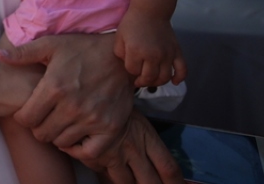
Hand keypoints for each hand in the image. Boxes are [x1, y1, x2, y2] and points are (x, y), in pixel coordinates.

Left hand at [0, 33, 132, 154]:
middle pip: (42, 134)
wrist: (121, 58)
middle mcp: (72, 106)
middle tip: (44, 117)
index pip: (26, 119)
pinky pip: (89, 152)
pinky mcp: (110, 128)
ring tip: (59, 122)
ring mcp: (92, 119)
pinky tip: (76, 136)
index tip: (28, 111)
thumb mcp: (51, 45)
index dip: (23, 117)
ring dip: (57, 135)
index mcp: (55, 87)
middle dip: (38, 126)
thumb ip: (23, 53)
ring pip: (62, 143)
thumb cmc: (83, 49)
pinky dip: (79, 149)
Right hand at [62, 110, 182, 183]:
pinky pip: (102, 173)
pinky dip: (104, 173)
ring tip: (130, 180)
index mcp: (147, 137)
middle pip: (150, 182)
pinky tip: (104, 168)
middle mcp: (133, 148)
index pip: (169, 167)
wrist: (87, 88)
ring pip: (125, 182)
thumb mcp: (135, 116)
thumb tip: (155, 160)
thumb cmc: (113, 98)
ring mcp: (113, 154)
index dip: (176, 182)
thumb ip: (144, 138)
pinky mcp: (93, 157)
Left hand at [115, 12, 186, 86]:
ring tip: (152, 80)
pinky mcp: (176, 52)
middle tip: (139, 80)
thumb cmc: (132, 24)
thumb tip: (129, 67)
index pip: (133, 71)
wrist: (150, 11)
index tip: (130, 64)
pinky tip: (174, 82)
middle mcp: (153, 55)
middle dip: (142, 81)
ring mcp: (167, 54)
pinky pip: (182, 69)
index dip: (130, 70)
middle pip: (149, 78)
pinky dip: (179, 78)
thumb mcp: (119, 38)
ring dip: (157, 83)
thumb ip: (120, 54)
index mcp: (136, 51)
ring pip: (164, 77)